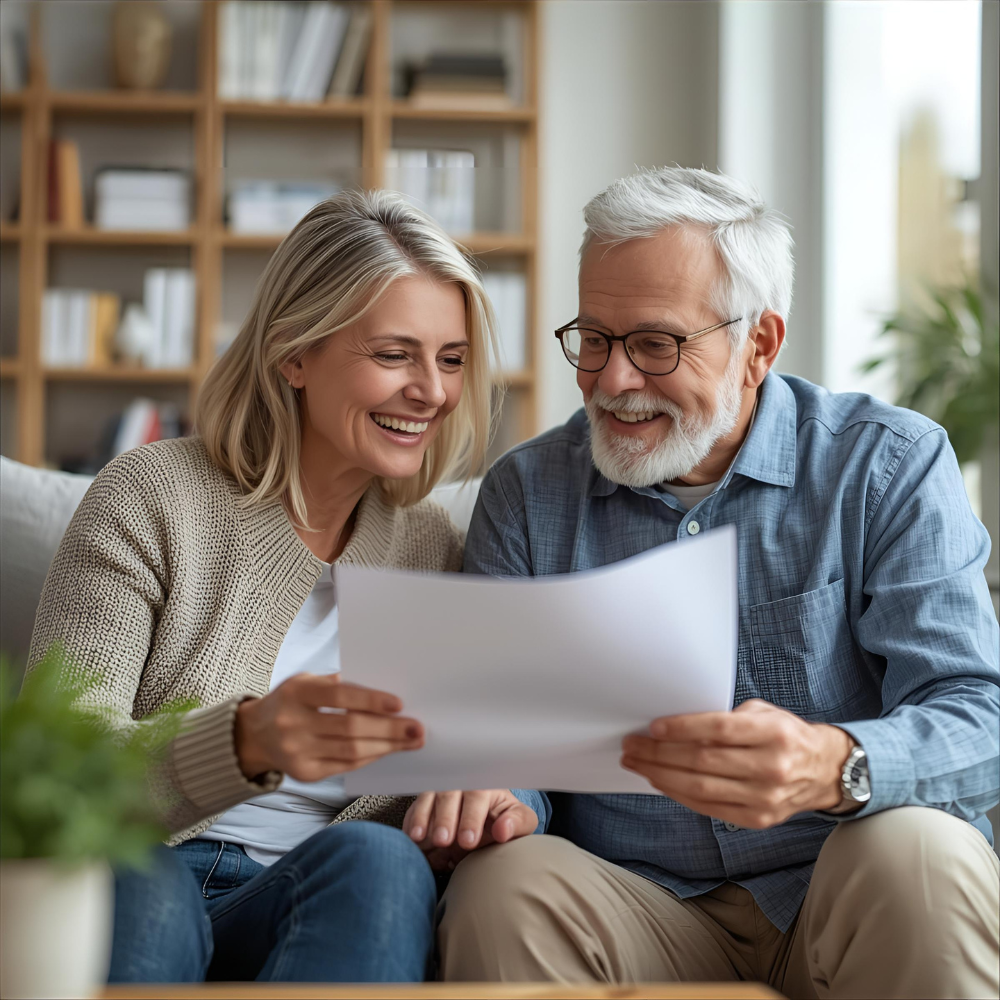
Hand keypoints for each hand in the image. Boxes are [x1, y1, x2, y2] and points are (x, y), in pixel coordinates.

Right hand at [234, 673, 422, 782]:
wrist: (254, 734)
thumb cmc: (292, 701)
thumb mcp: (306, 681)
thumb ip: (338, 684)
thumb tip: (384, 688)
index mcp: (297, 693)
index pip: (339, 695)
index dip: (370, 700)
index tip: (399, 703)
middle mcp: (293, 723)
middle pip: (349, 728)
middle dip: (389, 729)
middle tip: (417, 728)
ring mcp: (297, 752)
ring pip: (350, 752)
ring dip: (386, 747)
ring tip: (412, 742)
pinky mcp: (304, 774)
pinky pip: (345, 767)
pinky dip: (370, 758)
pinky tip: (388, 751)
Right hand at [403, 789, 537, 870]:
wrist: (486, 819)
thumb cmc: (503, 818)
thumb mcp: (520, 820)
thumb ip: (516, 823)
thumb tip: (503, 830)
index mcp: (485, 785)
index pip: (477, 796)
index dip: (471, 818)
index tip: (469, 840)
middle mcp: (459, 784)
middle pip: (448, 795)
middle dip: (444, 819)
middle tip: (443, 840)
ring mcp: (438, 791)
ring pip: (427, 798)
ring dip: (422, 818)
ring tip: (419, 838)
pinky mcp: (423, 803)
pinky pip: (413, 809)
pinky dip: (410, 822)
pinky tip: (409, 837)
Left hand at [621, 699, 854, 828]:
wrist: (824, 771)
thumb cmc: (785, 735)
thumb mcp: (763, 714)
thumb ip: (727, 719)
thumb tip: (677, 725)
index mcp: (774, 734)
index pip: (719, 729)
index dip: (682, 728)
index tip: (653, 727)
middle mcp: (772, 767)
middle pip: (703, 761)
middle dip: (660, 753)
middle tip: (632, 745)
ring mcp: (765, 798)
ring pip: (700, 788)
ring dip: (661, 775)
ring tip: (637, 763)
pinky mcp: (758, 819)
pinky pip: (708, 807)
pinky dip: (678, 793)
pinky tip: (660, 781)